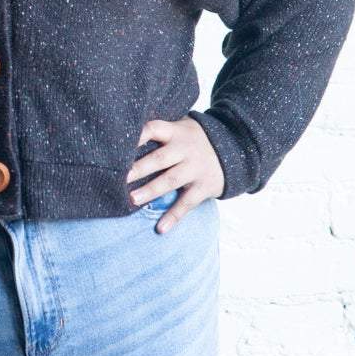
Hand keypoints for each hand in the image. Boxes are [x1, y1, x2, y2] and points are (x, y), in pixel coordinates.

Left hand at [125, 116, 224, 232]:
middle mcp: (185, 149)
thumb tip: (124, 137)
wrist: (235, 149)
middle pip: (159, 158)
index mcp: (175, 132)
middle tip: (120, 178)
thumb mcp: (180, 126)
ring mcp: (195, 168)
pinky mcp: (204, 187)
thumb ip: (160, 131)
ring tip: (133, 199)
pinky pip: (187, 203)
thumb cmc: (194, 138)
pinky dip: (174, 216)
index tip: (120, 145)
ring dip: (151, 191)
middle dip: (140, 168)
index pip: (154, 129)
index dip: (138, 136)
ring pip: (170, 180)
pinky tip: (160, 228)